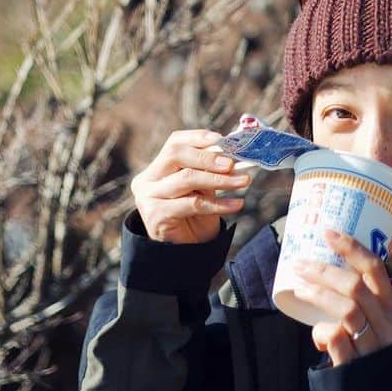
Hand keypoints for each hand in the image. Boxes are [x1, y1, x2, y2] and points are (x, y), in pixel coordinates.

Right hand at [130, 129, 251, 243]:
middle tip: (232, 163)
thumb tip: (233, 151)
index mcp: (157, 168)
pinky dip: (219, 204)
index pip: (175, 142)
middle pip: (176, 155)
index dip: (198, 138)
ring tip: (243, 181)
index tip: (222, 140)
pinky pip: (192, 204)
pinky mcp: (156, 215)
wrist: (186, 251)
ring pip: (186, 179)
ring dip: (219, 179)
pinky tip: (237, 204)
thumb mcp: (203, 187)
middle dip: (207, 157)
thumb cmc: (195, 215)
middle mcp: (148, 180)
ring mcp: (148, 197)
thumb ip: (211, 169)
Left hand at [293, 228, 391, 364]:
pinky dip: (322, 334)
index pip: (375, 269)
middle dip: (324, 271)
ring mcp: (373, 345)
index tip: (328, 234)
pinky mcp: (356, 364)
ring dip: (319, 295)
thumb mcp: (379, 326)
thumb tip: (330, 272)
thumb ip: (363, 304)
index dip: (351, 248)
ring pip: (346, 310)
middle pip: (355, 287)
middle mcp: (387, 325)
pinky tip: (318, 336)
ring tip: (300, 289)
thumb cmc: (373, 355)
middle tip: (301, 265)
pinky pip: (336, 339)